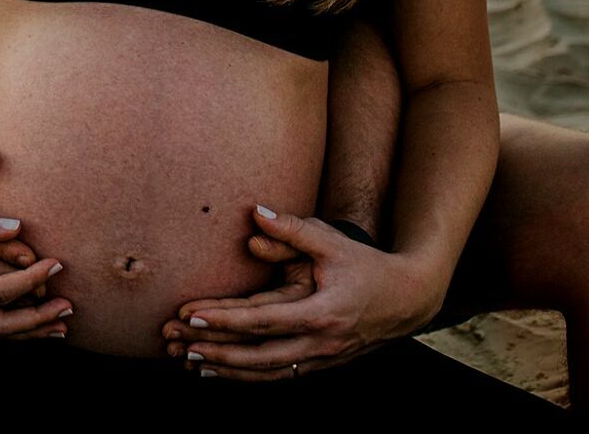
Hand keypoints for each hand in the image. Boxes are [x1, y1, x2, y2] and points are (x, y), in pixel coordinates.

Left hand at [160, 205, 445, 380]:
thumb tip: (255, 212)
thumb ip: (292, 229)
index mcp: (322, 314)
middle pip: (260, 356)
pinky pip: (280, 376)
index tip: (191, 315)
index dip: (225, 320)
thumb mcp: (332, 242)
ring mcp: (323, 359)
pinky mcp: (322, 364)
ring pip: (268, 373)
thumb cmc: (367, 265)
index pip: (264, 320)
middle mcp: (321, 344)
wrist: (410, 299)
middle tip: (178, 344)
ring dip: (228, 369)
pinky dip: (248, 376)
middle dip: (217, 351)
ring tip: (190, 362)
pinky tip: (221, 372)